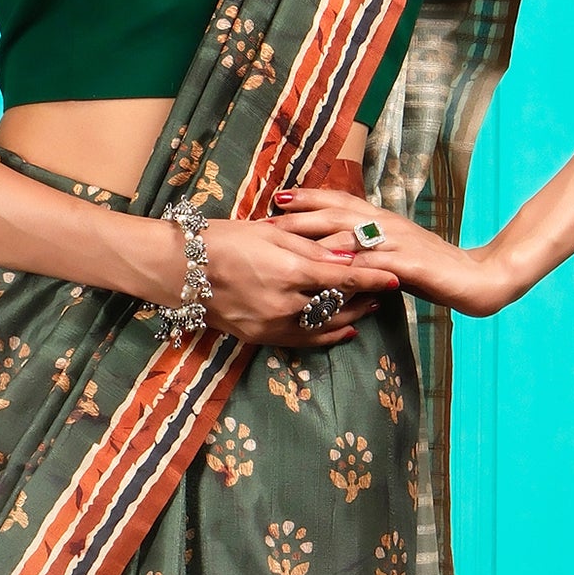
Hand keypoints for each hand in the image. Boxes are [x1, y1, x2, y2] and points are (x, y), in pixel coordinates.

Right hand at [194, 215, 401, 346]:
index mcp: (290, 271)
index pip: (345, 278)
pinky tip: (344, 331)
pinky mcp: (260, 337)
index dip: (374, 278)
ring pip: (323, 326)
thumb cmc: (222, 240)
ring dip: (350, 318)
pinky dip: (327, 337)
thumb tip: (345, 256)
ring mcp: (272, 324)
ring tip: (369, 309)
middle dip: (364, 298)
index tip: (396, 278)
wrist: (177, 270)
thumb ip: (310, 246)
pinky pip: (303, 341)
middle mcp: (285, 303)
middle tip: (384, 291)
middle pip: (338, 305)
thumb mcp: (270, 232)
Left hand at [270, 192, 531, 315]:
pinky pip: (374, 262)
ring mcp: (398, 242)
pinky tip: (329, 264)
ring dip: (316, 232)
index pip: (341, 202)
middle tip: (269, 214)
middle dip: (301, 212)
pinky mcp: (408, 264)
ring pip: (350, 232)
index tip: (278, 198)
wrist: (477, 277)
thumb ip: (369, 250)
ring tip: (287, 235)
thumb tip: (339, 253)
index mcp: (383, 220)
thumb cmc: (434, 268)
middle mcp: (387, 225)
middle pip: (337, 212)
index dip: (309, 198)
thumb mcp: (395, 254)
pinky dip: (350, 262)